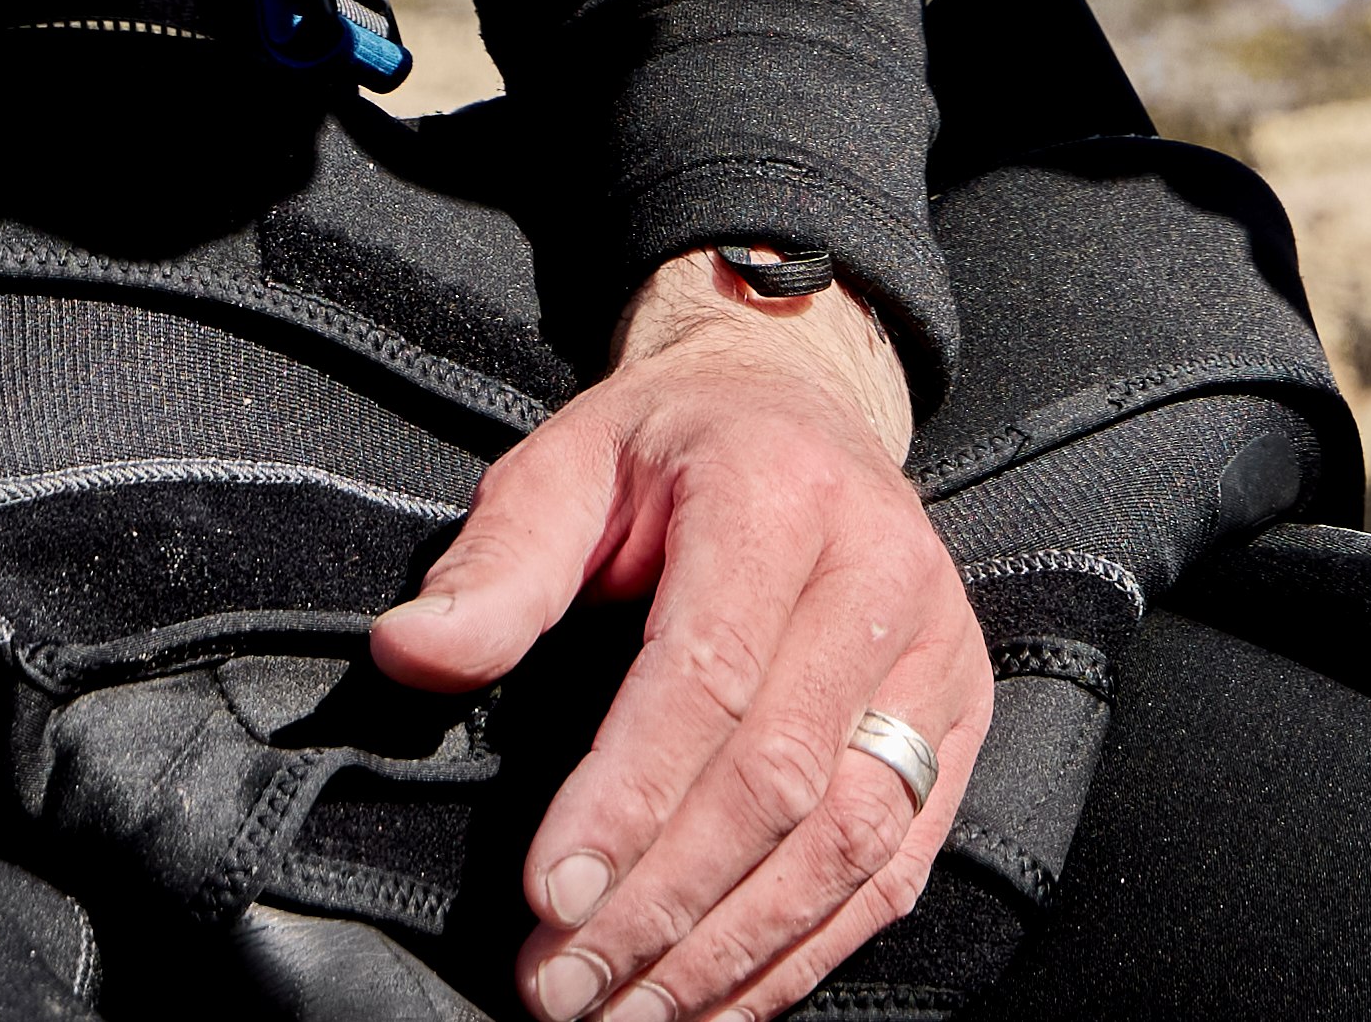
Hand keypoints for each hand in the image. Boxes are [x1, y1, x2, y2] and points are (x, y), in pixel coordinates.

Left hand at [370, 259, 977, 1021]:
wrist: (802, 410)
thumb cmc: (667, 453)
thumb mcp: (565, 466)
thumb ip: (497, 567)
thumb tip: (410, 654)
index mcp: (780, 494)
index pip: (709, 675)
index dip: (629, 798)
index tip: (548, 897)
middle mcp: (885, 575)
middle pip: (781, 779)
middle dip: (664, 905)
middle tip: (561, 988)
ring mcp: (939, 656)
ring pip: (849, 842)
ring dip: (730, 953)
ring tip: (623, 1016)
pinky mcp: (959, 725)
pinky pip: (892, 867)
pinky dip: (802, 954)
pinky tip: (713, 999)